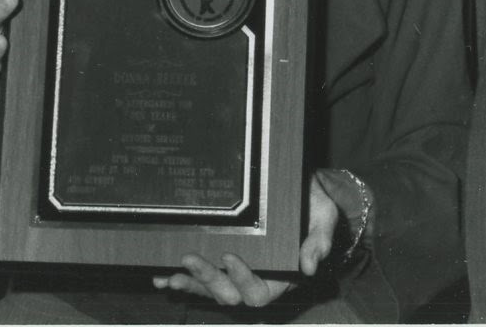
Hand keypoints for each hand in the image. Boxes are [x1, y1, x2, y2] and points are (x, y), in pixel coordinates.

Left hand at [151, 174, 339, 305]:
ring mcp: (236, 272)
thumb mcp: (324, 219)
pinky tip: (161, 277)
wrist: (303, 191)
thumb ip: (318, 242)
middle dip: (207, 279)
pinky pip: (200, 277)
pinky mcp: (221, 260)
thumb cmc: (315, 206)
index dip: (242, 278)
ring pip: (210, 289)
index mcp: (281, 276)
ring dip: (190, 284)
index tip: (229, 255)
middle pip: (229, 293)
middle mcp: (256, 278)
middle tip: (190, 258)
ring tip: (170, 276)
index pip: (258, 291)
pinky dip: (181, 279)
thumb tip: (309, 266)